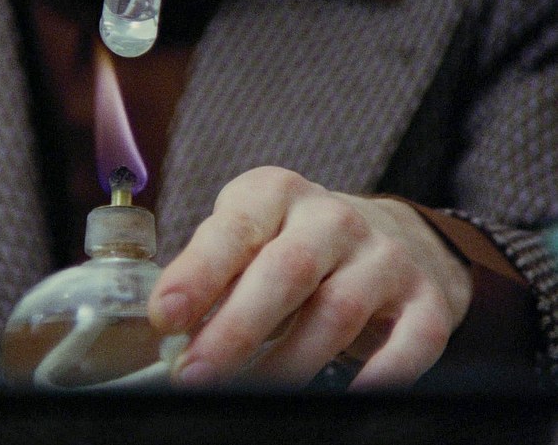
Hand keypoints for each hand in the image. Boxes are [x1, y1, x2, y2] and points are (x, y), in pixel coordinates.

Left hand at [148, 166, 472, 389]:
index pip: (234, 230)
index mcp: (276, 195)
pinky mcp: (425, 299)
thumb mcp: (248, 238)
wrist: (387, 235)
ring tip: (247, 397)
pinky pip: (411, 341)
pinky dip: (382, 375)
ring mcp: (384, 257)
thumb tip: (168, 330)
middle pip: (286, 271)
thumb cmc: (294, 245)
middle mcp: (333, 219)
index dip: (198, 273)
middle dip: (235, 329)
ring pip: (336, 312)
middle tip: (194, 374)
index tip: (166, 316)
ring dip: (288, 362)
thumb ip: (211, 273)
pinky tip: (347, 397)